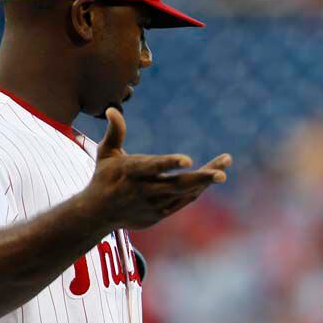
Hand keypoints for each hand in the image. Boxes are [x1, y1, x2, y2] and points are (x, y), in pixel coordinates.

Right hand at [87, 107, 232, 230]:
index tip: (188, 160)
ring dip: (204, 182)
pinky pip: (183, 201)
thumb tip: (112, 109)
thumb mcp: (105, 154)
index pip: (153, 167)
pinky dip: (196, 190)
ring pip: (184, 193)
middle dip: (201, 179)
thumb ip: (115, 132)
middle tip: (222, 173)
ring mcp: (153, 204)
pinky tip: (209, 178)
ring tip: (223, 170)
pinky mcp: (159, 214)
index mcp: (131, 172)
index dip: (170, 163)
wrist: (98, 214)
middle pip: (177, 185)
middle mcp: (144, 190)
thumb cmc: (104, 178)